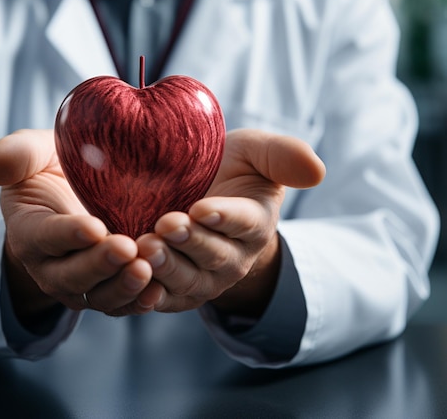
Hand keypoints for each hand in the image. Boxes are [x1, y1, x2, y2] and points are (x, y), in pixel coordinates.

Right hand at [0, 130, 160, 324]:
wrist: (73, 193)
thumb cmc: (54, 168)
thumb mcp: (34, 154)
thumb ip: (16, 154)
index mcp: (29, 228)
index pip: (45, 236)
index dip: (68, 234)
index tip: (95, 227)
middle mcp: (50, 264)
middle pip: (71, 275)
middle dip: (99, 265)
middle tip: (127, 249)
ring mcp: (79, 282)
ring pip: (97, 296)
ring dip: (121, 288)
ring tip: (146, 270)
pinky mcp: (106, 289)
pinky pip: (120, 305)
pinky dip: (138, 303)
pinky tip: (159, 291)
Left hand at [136, 129, 324, 317]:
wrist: (201, 194)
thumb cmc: (231, 168)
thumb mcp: (255, 152)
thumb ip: (283, 155)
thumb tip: (317, 170)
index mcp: (254, 221)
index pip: (244, 223)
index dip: (225, 217)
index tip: (202, 208)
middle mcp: (233, 256)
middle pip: (214, 256)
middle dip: (191, 243)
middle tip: (165, 225)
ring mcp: (205, 277)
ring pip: (188, 281)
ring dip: (167, 268)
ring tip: (145, 248)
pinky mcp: (177, 290)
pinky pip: (165, 299)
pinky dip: (148, 295)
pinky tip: (134, 281)